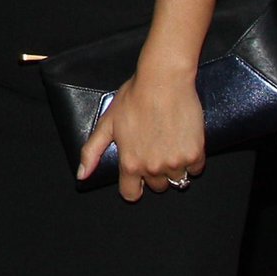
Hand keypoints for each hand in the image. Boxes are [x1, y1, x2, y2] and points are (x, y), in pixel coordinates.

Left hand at [76, 67, 206, 202]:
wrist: (164, 81)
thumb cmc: (134, 97)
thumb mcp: (107, 123)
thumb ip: (92, 152)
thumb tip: (81, 175)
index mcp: (130, 163)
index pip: (131, 194)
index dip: (133, 186)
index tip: (136, 176)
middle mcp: (153, 168)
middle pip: (156, 186)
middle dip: (154, 172)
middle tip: (153, 148)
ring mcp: (176, 162)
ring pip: (177, 179)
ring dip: (173, 166)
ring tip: (168, 143)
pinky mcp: (195, 154)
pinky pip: (194, 168)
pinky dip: (190, 159)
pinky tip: (182, 140)